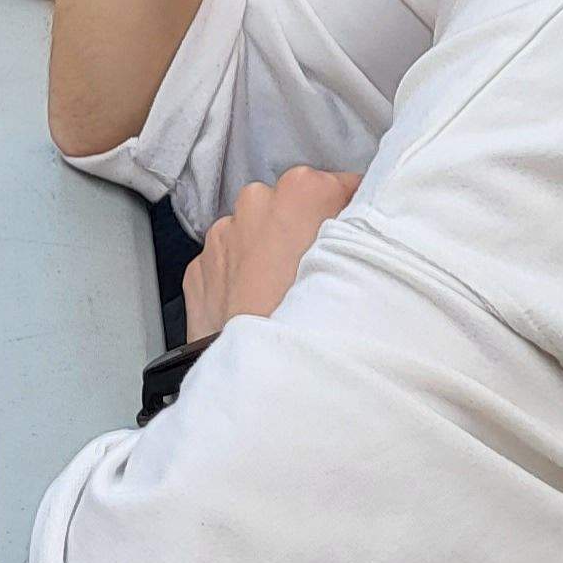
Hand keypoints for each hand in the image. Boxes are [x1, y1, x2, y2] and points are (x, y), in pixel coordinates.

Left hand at [182, 167, 359, 330]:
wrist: (260, 375)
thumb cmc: (316, 320)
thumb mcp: (363, 267)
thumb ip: (360, 234)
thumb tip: (364, 228)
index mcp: (302, 189)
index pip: (340, 186)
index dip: (354, 213)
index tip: (359, 239)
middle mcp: (255, 201)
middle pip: (292, 208)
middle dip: (306, 232)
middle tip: (322, 273)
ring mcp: (222, 234)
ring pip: (255, 235)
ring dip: (269, 254)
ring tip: (287, 296)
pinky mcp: (198, 268)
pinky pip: (228, 264)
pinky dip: (241, 279)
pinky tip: (258, 308)